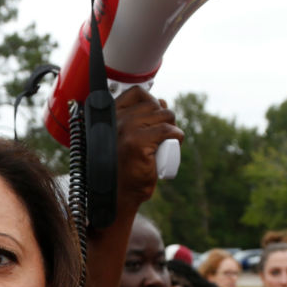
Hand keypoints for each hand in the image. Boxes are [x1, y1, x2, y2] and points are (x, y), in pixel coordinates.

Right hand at [113, 87, 183, 212]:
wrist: (118, 194)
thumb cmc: (124, 167)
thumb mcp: (128, 136)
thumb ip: (138, 117)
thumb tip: (161, 101)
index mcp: (109, 115)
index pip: (137, 92)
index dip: (151, 102)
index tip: (153, 119)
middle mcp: (115, 119)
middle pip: (153, 103)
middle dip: (164, 117)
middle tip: (163, 136)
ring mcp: (126, 129)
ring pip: (164, 115)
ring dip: (172, 127)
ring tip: (166, 142)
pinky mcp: (137, 142)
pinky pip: (168, 130)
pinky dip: (177, 136)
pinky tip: (173, 145)